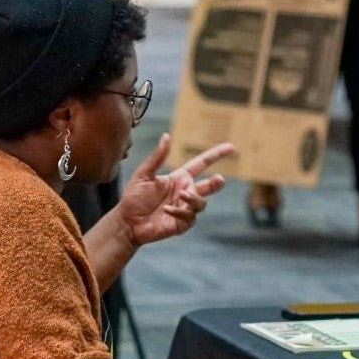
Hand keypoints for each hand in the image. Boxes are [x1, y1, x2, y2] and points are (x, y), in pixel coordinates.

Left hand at [118, 135, 233, 247]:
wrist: (127, 222)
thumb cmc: (133, 198)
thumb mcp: (143, 174)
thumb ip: (157, 157)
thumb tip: (167, 136)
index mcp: (179, 178)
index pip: (202, 164)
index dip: (216, 155)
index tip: (231, 147)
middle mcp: (185, 192)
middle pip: (209, 186)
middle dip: (216, 183)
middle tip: (219, 180)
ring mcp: (186, 208)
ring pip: (201, 202)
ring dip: (193, 198)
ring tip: (182, 195)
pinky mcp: (183, 223)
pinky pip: (189, 216)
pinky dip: (179, 211)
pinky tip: (166, 210)